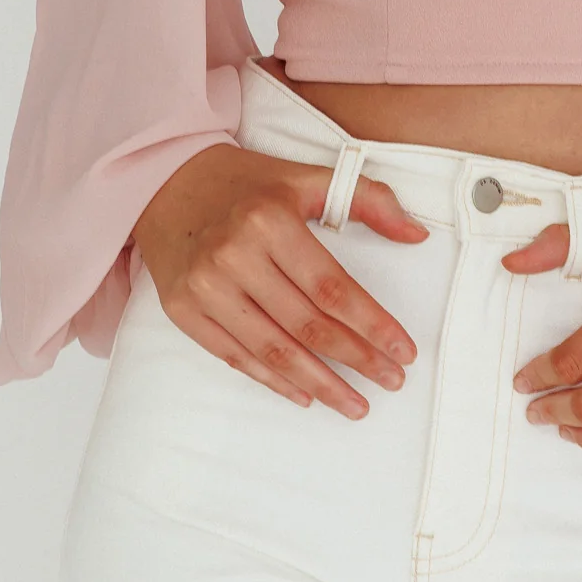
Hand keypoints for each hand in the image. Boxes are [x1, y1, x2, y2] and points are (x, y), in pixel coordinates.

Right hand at [131, 143, 428, 417]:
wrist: (164, 182)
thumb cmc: (246, 182)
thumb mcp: (306, 177)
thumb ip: (368, 199)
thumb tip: (417, 234)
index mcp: (271, 220)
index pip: (333, 288)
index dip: (372, 324)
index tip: (404, 350)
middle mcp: (235, 255)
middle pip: (307, 324)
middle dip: (356, 360)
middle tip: (391, 381)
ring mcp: (205, 286)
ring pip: (273, 350)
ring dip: (320, 384)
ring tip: (355, 404)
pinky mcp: (182, 309)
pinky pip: (234, 356)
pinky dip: (272, 380)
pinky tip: (304, 394)